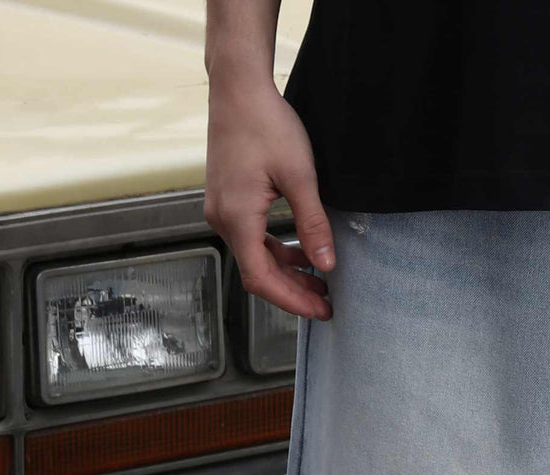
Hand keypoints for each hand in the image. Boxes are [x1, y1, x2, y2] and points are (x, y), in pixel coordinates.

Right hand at [205, 73, 333, 320]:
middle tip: (327, 303)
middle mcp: (222, 219)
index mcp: (237, 218)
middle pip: (258, 273)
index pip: (262, 279)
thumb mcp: (300, 176)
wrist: (238, 87)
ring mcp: (221, 209)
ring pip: (256, 257)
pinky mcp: (227, 200)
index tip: (320, 311)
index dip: (292, 301)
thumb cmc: (266, 124)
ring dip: (287, 271)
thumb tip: (327, 265)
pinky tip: (302, 251)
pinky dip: (277, 250)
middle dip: (293, 291)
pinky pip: (252, 237)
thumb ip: (313, 224)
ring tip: (320, 280)